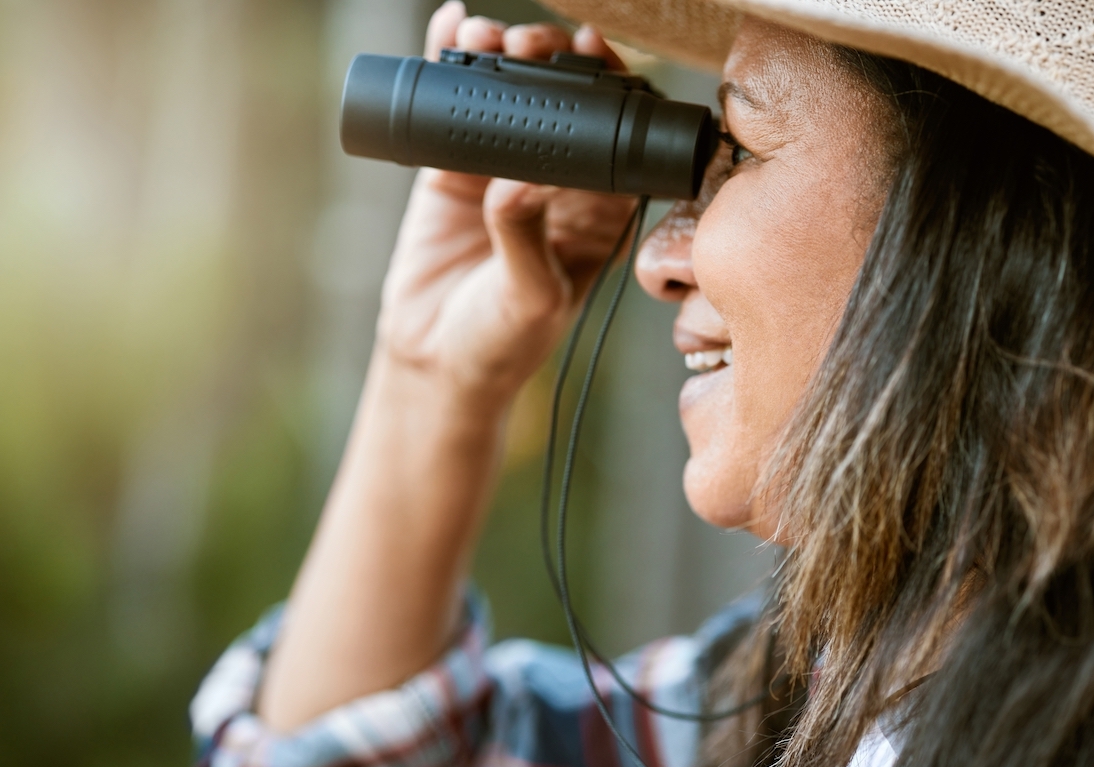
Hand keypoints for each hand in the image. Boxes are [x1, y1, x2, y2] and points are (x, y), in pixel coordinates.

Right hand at [377, 1, 637, 408]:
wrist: (436, 363)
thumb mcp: (530, 296)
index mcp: (600, 213)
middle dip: (551, 61)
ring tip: (485, 35)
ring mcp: (503, 172)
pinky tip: (448, 28)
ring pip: (509, 98)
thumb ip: (526, 238)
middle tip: (530, 44)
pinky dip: (448, 66)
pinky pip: (453, 109)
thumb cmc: (503, 344)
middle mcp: (558, 185)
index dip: (609, 89)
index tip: (595, 51)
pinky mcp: (453, 172)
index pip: (614, 136)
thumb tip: (521, 179)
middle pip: (562, 104)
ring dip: (501, 57)